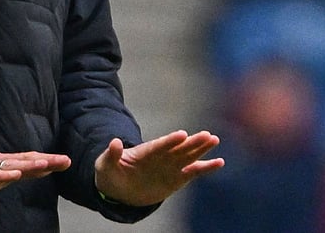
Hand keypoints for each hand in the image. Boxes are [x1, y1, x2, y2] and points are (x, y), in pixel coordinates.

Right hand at [0, 150, 71, 196]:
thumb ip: (10, 174)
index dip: (48, 160)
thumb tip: (27, 173)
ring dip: (29, 164)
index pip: (31, 161)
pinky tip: (15, 175)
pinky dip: (3, 175)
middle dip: (46, 160)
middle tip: (65, 160)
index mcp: (6, 163)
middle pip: (26, 160)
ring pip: (11, 165)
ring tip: (45, 164)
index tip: (66, 161)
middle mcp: (0, 162)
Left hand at [93, 130, 223, 206]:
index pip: (159, 146)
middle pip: (178, 149)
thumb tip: (114, 142)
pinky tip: (219, 162)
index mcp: (145, 152)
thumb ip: (112, 154)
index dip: (170, 141)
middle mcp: (161, 157)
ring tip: (214, 140)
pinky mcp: (177, 178)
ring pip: (188, 157)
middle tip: (207, 135)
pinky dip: (206, 167)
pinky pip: (194, 172)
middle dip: (192, 143)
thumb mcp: (105, 164)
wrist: (120, 189)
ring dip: (201, 150)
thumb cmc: (112, 173)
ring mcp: (170, 166)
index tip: (182, 134)